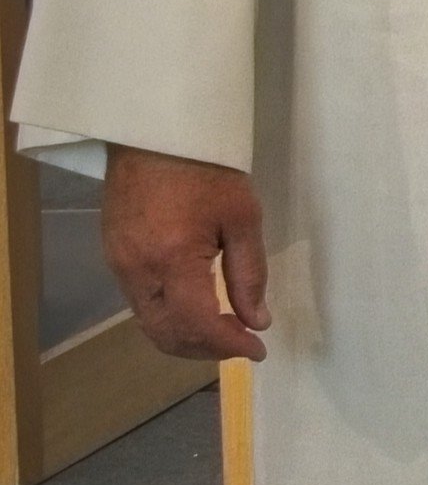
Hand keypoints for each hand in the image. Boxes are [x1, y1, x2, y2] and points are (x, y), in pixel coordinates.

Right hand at [104, 147, 269, 362]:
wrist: (154, 133)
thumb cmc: (207, 169)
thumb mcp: (243, 217)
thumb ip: (250, 274)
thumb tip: (257, 321)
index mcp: (171, 259)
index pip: (198, 324)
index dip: (229, 345)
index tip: (258, 350)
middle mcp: (136, 270)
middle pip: (167, 333)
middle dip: (206, 349)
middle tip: (242, 344)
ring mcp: (118, 264)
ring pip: (149, 323)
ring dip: (186, 337)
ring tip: (224, 332)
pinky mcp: (112, 256)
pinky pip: (139, 303)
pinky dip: (169, 318)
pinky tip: (197, 309)